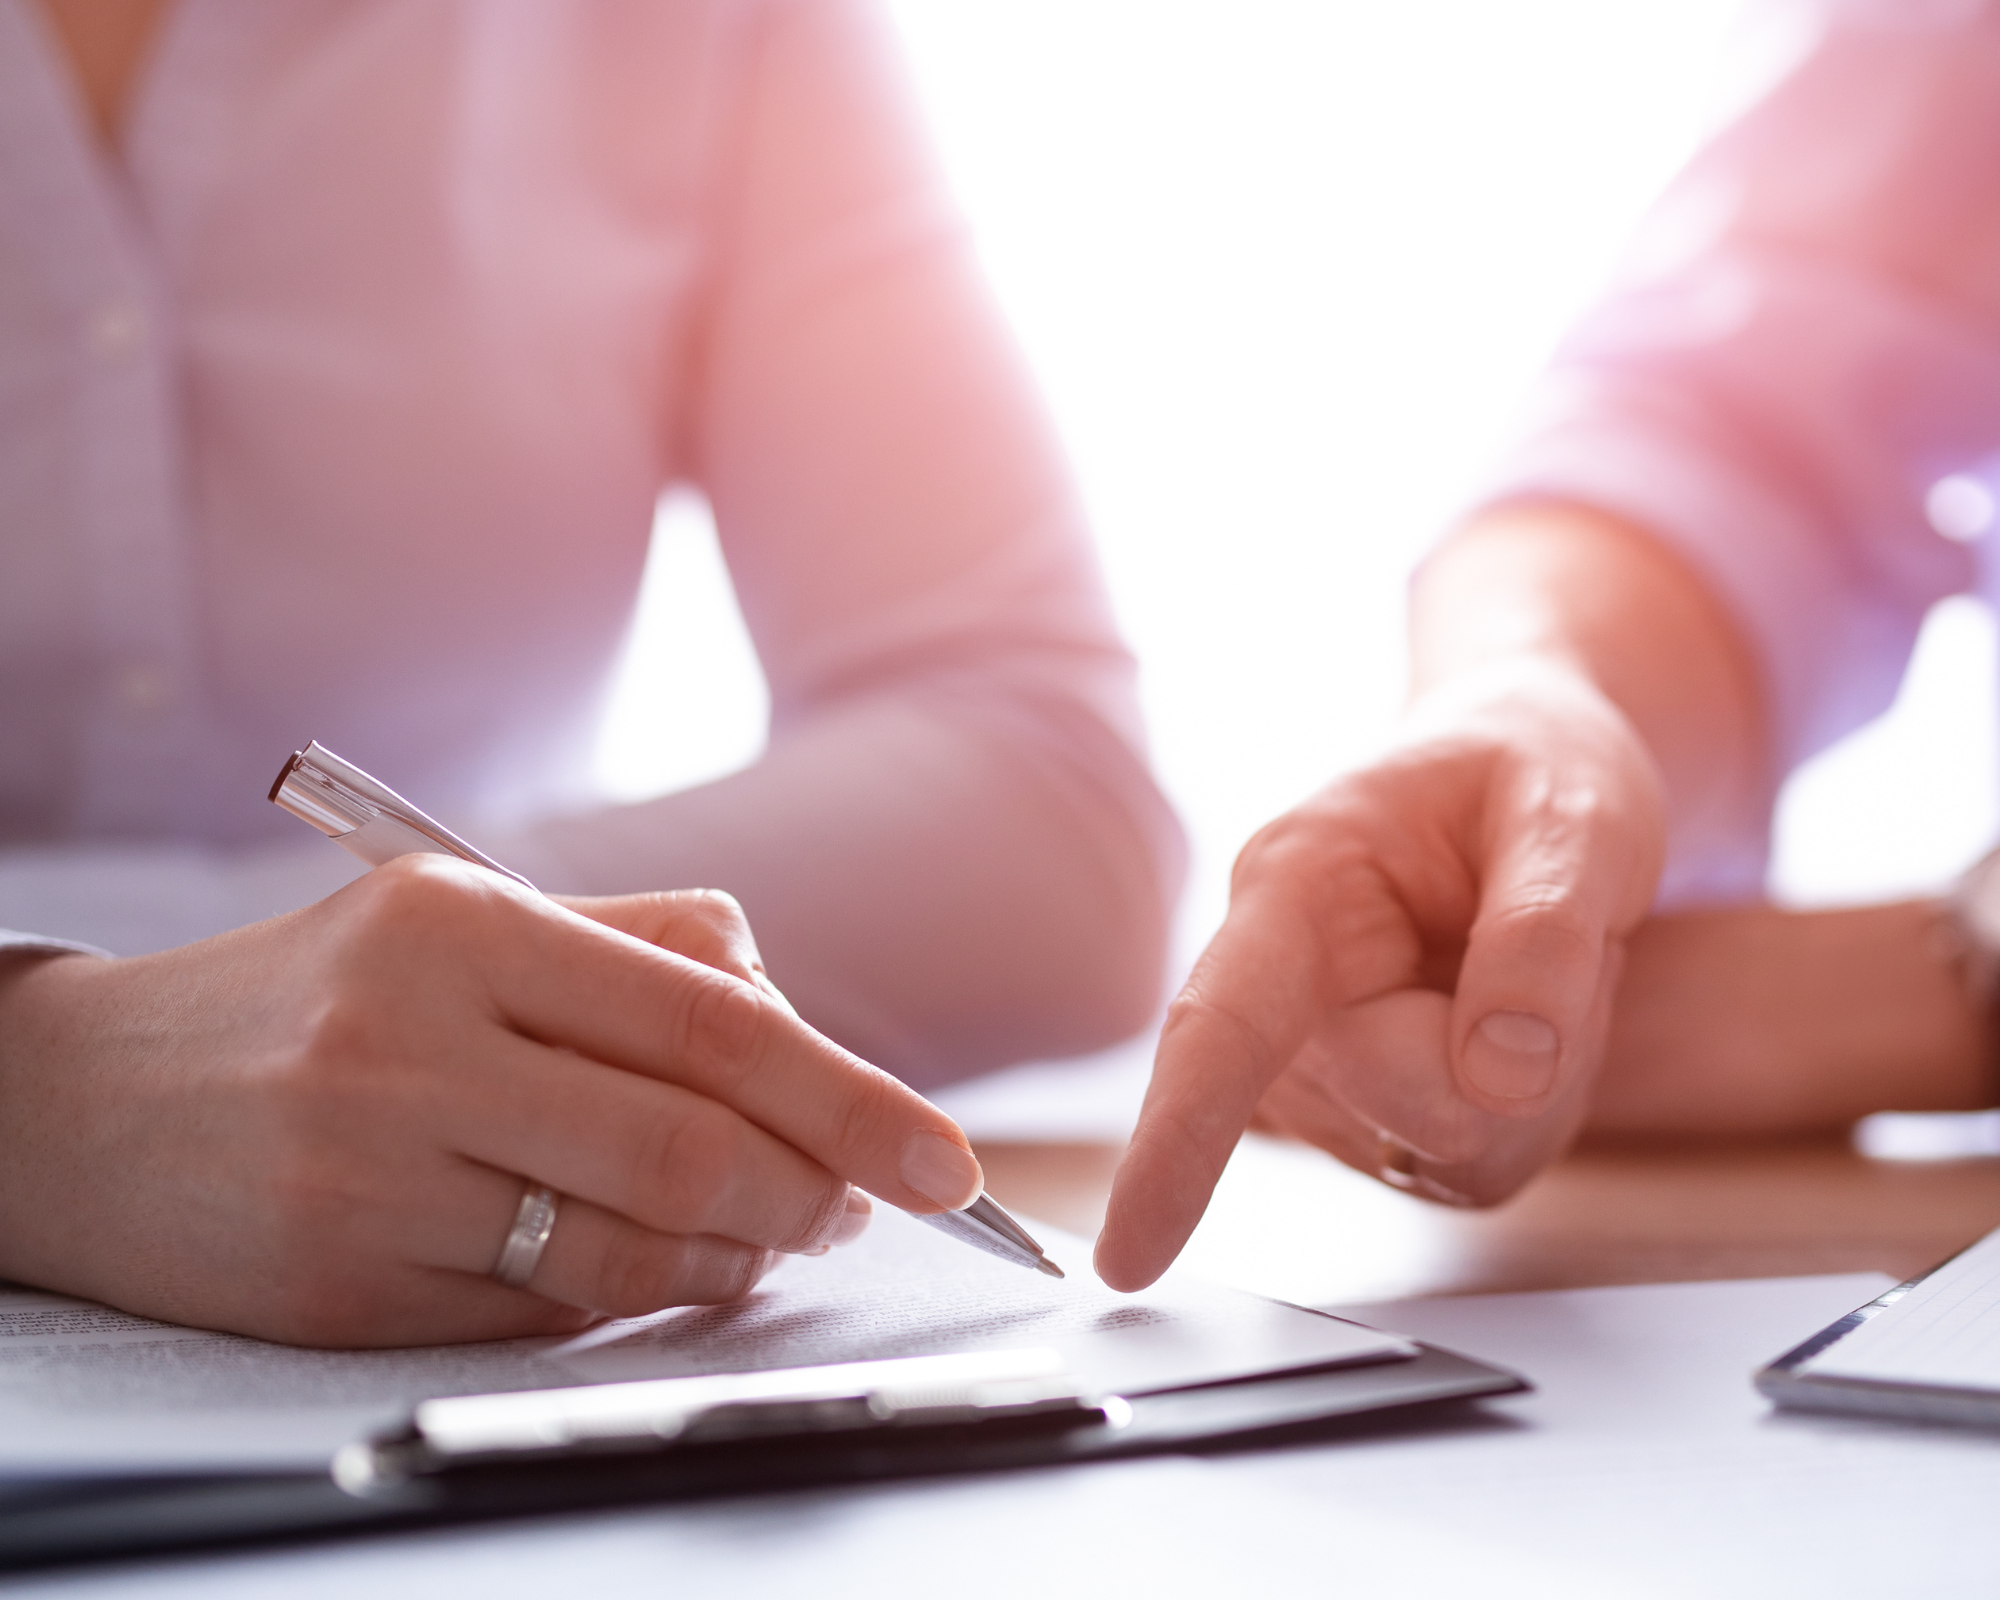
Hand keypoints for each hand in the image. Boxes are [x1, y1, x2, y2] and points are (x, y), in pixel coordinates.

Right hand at [0, 856, 984, 1344]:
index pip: (714, 1023)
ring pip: (633, 1242)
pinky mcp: (343, 1287)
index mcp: (463, 925)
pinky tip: (655, 1260)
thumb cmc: (318, 999)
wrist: (80, 1102)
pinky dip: (634, 1291)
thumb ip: (637, 948)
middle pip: (694, 1142)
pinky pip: (549, 1309)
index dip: (853, 1098)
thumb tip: (800, 1026)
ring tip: (767, 1230)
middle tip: (862, 1202)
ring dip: (737, 1251)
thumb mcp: (461, 920)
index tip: (943, 1160)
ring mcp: (371, 1173)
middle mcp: (413, 1041)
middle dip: (816, 1188)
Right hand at [1095, 660, 1667, 1289]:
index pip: (1218, 1029)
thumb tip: (1501, 1076)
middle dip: (1520, 1050)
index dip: (1172, 1145)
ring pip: (1451, 1146)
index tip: (1128, 1256)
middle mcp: (1285, 994)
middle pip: (1406, 1102)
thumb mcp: (1574, 813)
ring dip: (1538, 1077)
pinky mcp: (1373, 1124)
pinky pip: (1477, 1167)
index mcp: (1295, 888)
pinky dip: (1534, 1106)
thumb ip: (1542, 933)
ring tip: (1530, 963)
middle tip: (1562, 937)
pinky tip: (1515, 1021)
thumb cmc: (1531, 769)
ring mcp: (1324, 1074)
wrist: (1524, 777)